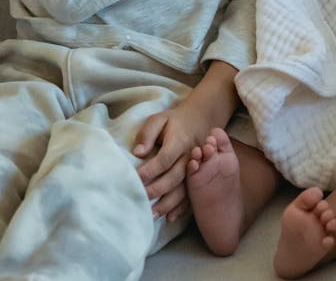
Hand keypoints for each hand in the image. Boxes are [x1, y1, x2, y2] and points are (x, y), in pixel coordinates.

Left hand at [132, 101, 212, 222]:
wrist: (201, 119)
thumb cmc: (174, 121)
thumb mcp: (159, 118)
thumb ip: (148, 133)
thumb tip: (138, 153)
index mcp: (180, 141)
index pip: (164, 159)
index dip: (150, 170)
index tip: (134, 179)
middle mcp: (190, 156)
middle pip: (174, 178)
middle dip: (155, 190)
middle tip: (139, 200)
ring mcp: (196, 168)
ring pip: (183, 190)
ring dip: (167, 204)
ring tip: (151, 215)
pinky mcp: (198, 176)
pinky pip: (191, 195)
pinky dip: (180, 208)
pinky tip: (169, 217)